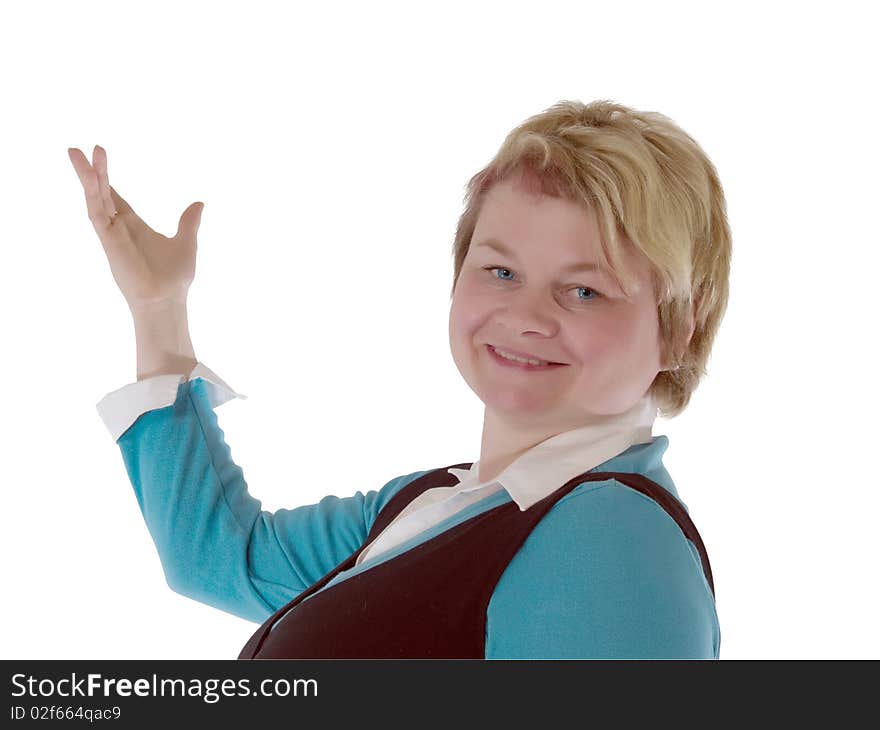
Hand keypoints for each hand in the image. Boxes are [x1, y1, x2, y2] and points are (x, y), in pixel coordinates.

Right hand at [68, 144, 202, 309]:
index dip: (107, 179)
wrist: (167, 300)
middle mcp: (119, 228)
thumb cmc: (175, 278)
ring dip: (86, 176)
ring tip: (75, 152)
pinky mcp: (108, 241)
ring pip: (94, 199)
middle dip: (93, 172)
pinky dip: (91, 194)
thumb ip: (188, 222)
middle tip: (83, 148)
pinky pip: (96, 213)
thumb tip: (199, 203)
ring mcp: (111, 234)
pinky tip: (88, 176)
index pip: (115, 198)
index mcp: (134, 227)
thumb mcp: (186, 242)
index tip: (99, 159)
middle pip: (100, 194)